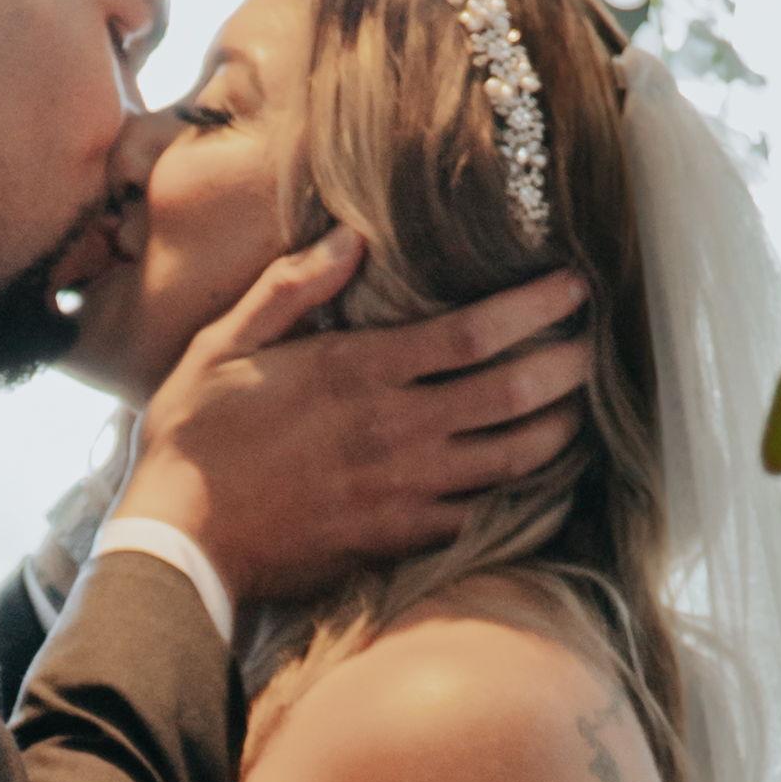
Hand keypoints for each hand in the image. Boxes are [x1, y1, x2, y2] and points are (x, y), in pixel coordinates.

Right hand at [114, 235, 593, 610]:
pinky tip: (537, 477)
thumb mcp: (226, 343)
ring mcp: (405, 489)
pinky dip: (520, 493)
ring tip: (581, 408)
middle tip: (598, 346)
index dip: (536, 306)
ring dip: (559, 430)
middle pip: (513, 393)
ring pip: (513, 460)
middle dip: (568, 365)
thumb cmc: (196, 436)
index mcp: (360, 372)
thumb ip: (291, 289)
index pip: (474, 332)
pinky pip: (482, 514)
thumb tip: (351, 240)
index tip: (575, 285)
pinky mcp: (400, 537)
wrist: (182, 541)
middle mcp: (397, 429)